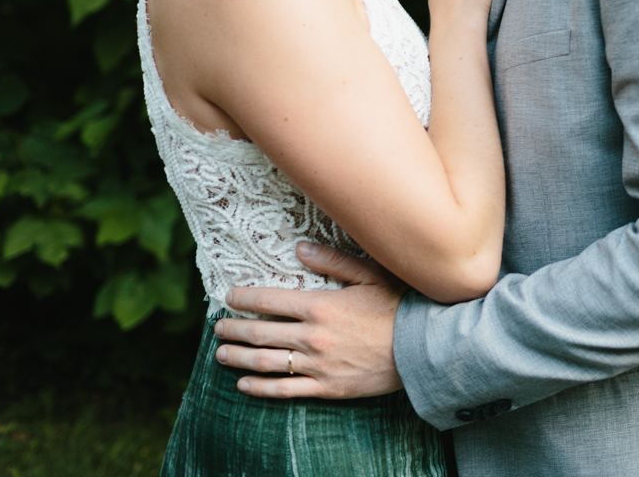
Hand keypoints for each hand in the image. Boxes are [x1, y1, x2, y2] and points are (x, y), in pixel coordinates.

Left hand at [216, 242, 405, 398]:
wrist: (421, 348)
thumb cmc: (399, 306)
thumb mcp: (372, 275)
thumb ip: (334, 261)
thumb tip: (299, 248)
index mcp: (320, 306)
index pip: (269, 300)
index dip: (244, 297)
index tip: (229, 296)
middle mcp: (312, 336)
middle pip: (260, 332)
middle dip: (233, 328)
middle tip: (217, 326)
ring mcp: (317, 365)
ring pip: (265, 362)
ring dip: (238, 356)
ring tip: (221, 353)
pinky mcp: (326, 387)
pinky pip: (284, 390)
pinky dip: (259, 388)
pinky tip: (244, 384)